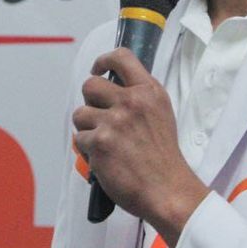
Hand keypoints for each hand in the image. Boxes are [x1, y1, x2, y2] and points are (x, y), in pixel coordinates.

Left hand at [73, 48, 209, 246]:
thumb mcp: (162, 114)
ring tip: (104, 142)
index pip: (121, 57)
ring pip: (80, 113)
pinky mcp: (99, 143)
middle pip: (90, 84)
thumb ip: (140, 97)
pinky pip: (79, 138)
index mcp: (149, 92)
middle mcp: (131, 102)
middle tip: (99, 115)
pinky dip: (88, 149)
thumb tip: (115, 87)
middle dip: (90, 100)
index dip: (103, 61)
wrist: (167, 190)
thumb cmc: (164, 158)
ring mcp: (114, 122)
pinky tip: (105, 157)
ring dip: (87, 127)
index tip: (99, 69)